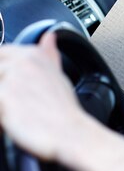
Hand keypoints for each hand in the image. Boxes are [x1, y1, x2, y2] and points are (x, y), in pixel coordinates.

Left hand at [0, 32, 90, 161]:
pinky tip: (11, 122)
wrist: (70, 133)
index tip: (9, 86)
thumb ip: (48, 55)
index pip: (2, 53)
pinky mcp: (3, 97)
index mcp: (34, 54)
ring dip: (4, 102)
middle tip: (17, 103)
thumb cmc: (64, 110)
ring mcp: (11, 79)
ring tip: (15, 114)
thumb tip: (49, 37)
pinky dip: (1, 117)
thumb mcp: (59, 76)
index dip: (4, 72)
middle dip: (4, 90)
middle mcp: (22, 62)